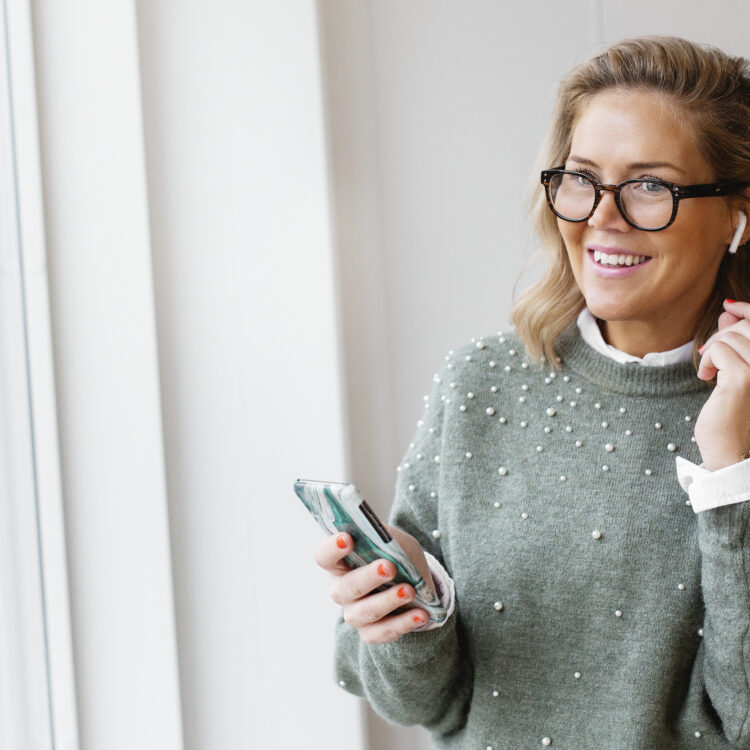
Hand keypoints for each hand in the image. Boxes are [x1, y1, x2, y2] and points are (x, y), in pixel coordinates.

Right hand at [314, 525, 430, 643]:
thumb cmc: (396, 556)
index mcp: (340, 563)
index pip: (324, 556)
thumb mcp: (393, 540)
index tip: (348, 538)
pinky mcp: (370, 632)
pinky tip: (420, 614)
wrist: (415, 582)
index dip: (332, 548)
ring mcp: (354, 613)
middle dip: (368, 577)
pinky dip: (403, 623)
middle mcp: (341, 590)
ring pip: (363, 613)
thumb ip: (384, 538)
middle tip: (389, 567)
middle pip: (346, 588)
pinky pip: (382, 632)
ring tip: (409, 591)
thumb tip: (382, 536)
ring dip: (387, 601)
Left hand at [695, 299, 749, 469]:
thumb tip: (729, 312)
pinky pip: (719, 350)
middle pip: (746, 326)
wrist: (732, 450)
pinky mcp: (744, 379)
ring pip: (730, 337)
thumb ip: (735, 341)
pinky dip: (708, 360)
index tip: (729, 304)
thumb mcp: (735, 371)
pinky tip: (706, 378)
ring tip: (710, 373)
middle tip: (710, 357)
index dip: (748, 308)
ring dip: (712, 350)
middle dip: (722, 335)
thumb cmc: (733, 412)